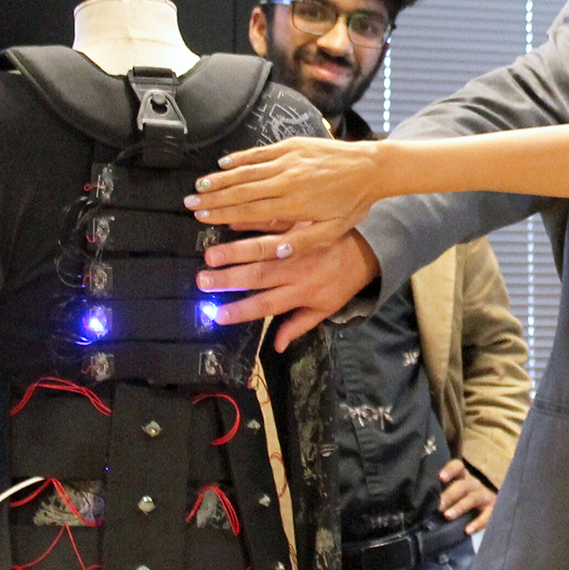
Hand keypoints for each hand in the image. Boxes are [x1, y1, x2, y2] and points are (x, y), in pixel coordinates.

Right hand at [188, 138, 381, 248]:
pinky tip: (224, 163)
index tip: (201, 218)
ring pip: (247, 170)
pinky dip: (241, 158)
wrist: (372, 168)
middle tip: (189, 204)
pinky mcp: (293, 145)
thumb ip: (302, 242)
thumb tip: (274, 250)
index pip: (249, 210)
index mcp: (295, 204)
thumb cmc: (353, 204)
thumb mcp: (332, 231)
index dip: (222, 214)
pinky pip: (261, 152)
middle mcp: (287, 180)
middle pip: (241, 190)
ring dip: (220, 178)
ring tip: (198, 186)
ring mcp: (289, 160)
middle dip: (213, 198)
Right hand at [196, 232, 381, 346]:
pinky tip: (229, 223)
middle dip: (229, 280)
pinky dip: (250, 223)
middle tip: (203, 281)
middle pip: (259, 276)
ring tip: (210, 255)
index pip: (267, 305)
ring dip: (234, 252)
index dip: (242, 311)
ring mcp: (297, 245)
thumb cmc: (340, 283)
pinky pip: (272, 222)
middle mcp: (297, 269)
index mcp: (301, 292)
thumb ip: (298, 325)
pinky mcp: (299, 224)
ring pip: (262, 249)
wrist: (366, 250)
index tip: (217, 315)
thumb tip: (275, 346)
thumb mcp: (325, 309)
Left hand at [436, 459, 497, 533]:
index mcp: (463, 477)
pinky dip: (477, 523)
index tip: (441, 477)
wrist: (491, 505)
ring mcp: (484, 496)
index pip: (458, 467)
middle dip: (450, 494)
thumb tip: (419, 502)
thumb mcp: (456, 491)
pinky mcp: (492, 510)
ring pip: (472, 499)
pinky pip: (486, 516)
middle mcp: (474, 485)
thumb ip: (442, 493)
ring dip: (459, 507)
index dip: (450, 470)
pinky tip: (468, 530)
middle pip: (463, 486)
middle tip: (438, 505)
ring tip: (447, 516)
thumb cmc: (465, 498)